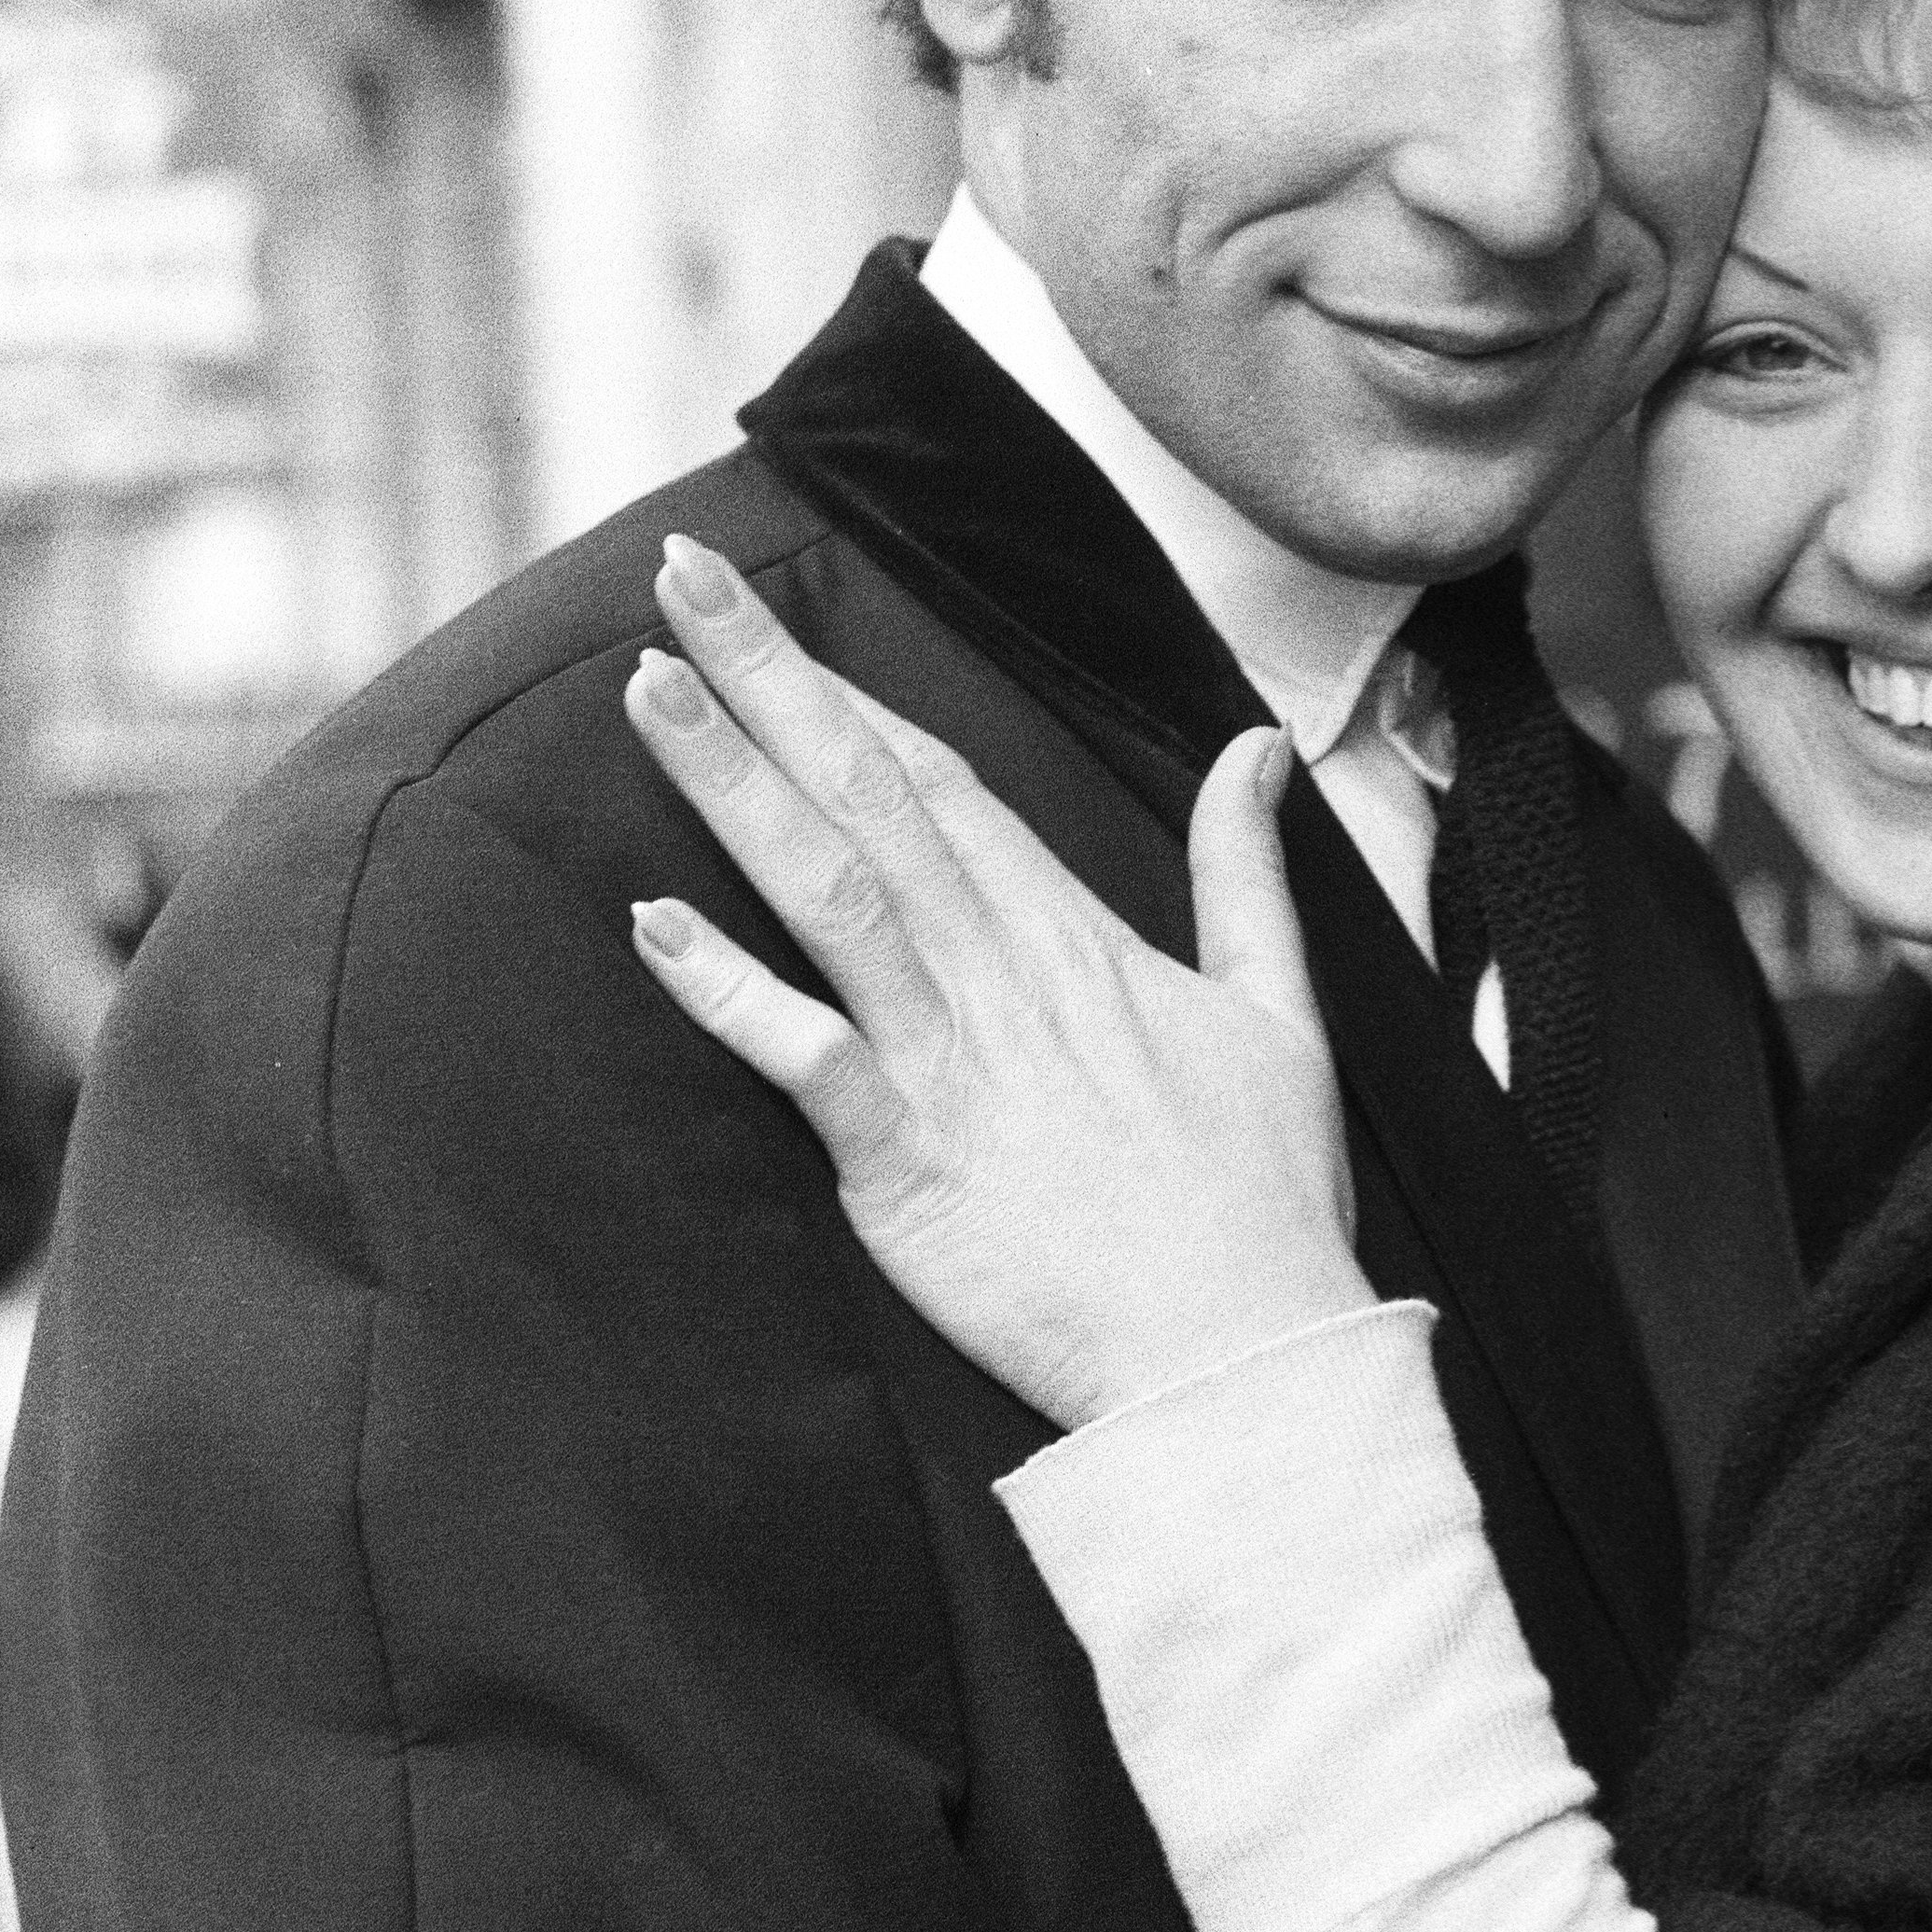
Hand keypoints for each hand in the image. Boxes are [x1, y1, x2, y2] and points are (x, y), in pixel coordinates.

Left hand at [620, 533, 1373, 1430]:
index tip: (764, 611)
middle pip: (872, 799)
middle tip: (677, 578)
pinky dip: (731, 992)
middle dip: (772, 683)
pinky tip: (653, 923)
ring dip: (734, 787)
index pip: (944, 783)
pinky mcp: (907, 1162)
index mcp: (1078, 942)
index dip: (848, 691)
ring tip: (650, 690)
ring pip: (829, 893)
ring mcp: (951, 1064)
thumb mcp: (1281, 1011)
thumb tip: (1255, 749)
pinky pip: (807, 1060)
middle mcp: (1005, 979)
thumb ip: (1248, 872)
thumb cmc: (1263, 1199)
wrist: (1244, 1354)